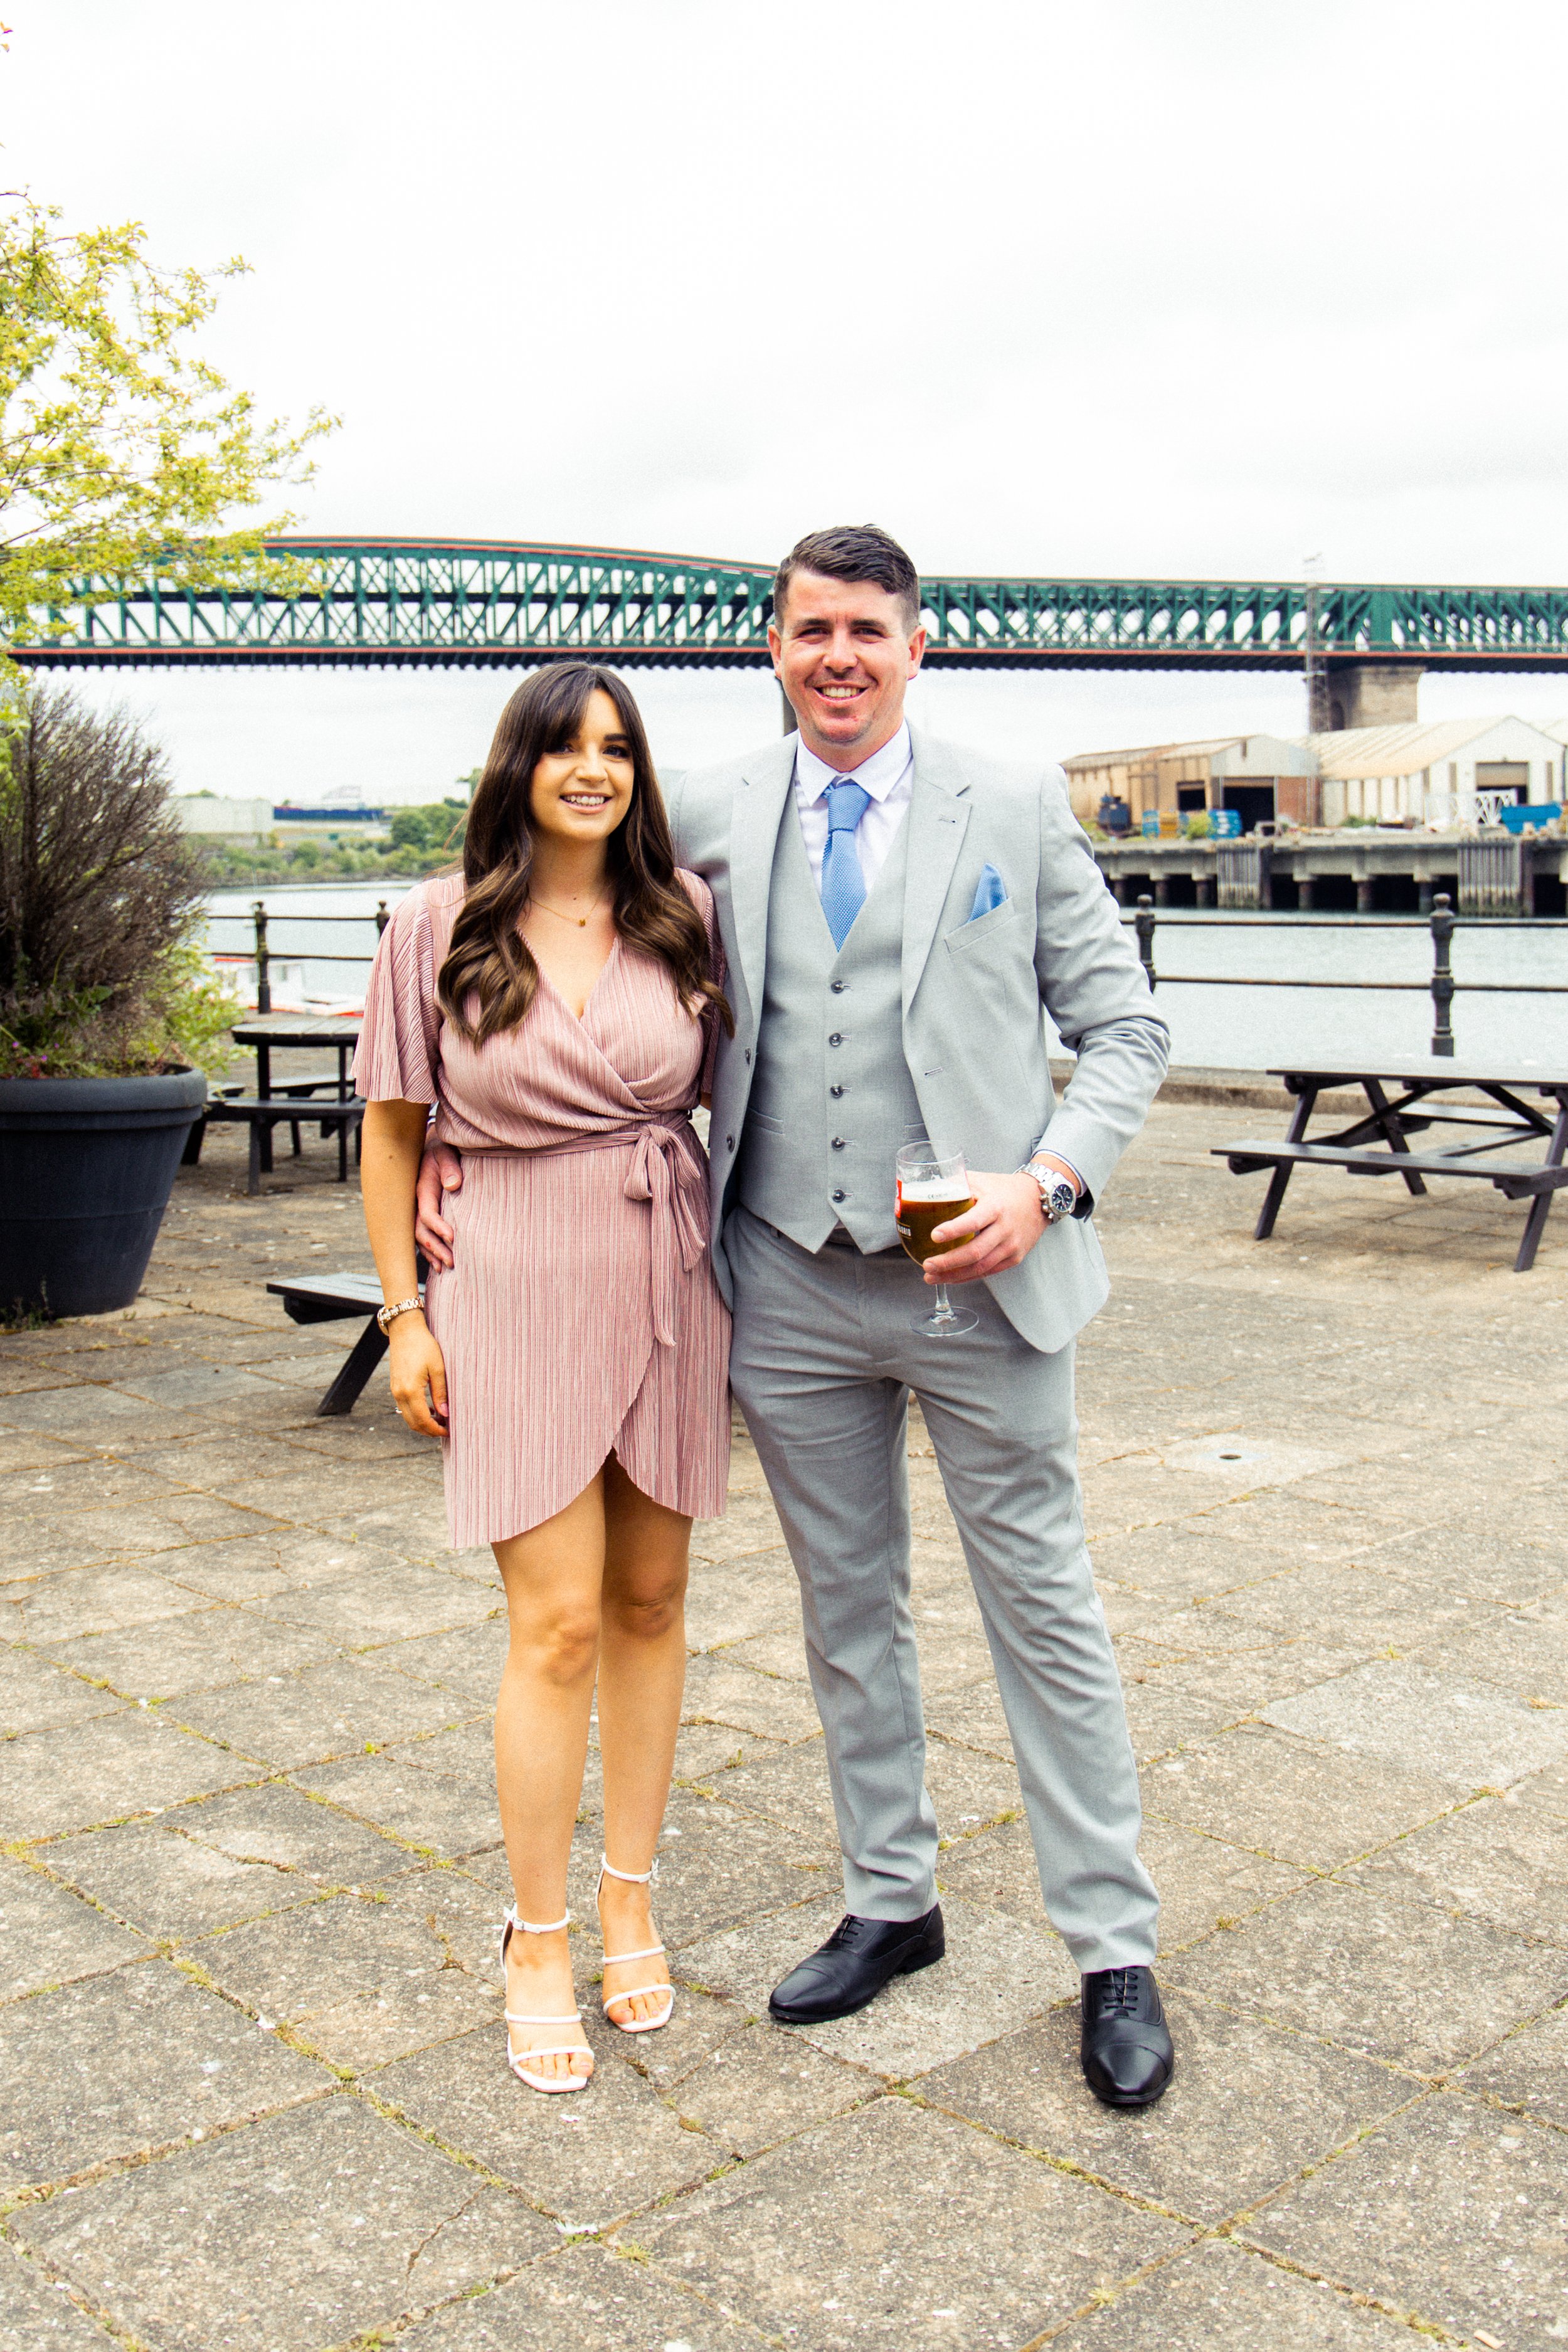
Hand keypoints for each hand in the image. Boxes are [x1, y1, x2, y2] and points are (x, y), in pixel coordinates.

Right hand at [388, 1311, 448, 1435]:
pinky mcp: (394, 1386)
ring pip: (407, 1417)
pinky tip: (430, 1409)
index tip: (449, 1431)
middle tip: (446, 1429)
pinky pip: (404, 1407)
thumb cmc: (423, 1345)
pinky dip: (416, 1413)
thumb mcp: (438, 1368)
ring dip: (422, 1423)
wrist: (404, 1330)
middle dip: (429, 1430)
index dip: (436, 1429)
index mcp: (410, 1390)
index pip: (423, 1420)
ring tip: (440, 1420)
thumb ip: (441, 1393)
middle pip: (413, 1423)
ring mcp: (394, 1390)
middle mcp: (399, 1393)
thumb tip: (445, 1413)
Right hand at [415, 1141, 463, 1267]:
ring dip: (431, 1254)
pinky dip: (429, 1252)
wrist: (433, 1147)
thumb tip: (453, 1185)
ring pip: (419, 1238)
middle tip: (452, 1261)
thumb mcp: (446, 1152)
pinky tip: (438, 1265)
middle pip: (420, 1231)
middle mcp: (416, 1203)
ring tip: (445, 1268)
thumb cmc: (443, 1149)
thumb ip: (450, 1166)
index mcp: (422, 1188)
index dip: (438, 1227)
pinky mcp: (422, 1215)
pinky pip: (422, 1237)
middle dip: (435, 1248)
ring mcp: (417, 1211)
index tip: (453, 1237)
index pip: (426, 1213)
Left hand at [923, 1170, 1059, 1283]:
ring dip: (954, 1275)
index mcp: (995, 1207)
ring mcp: (1011, 1246)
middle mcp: (1005, 1229)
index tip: (934, 1235)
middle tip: (927, 1265)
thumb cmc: (1004, 1190)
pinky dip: (967, 1277)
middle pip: (975, 1252)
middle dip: (948, 1262)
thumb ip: (955, 1185)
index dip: (954, 1230)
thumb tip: (925, 1191)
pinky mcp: (1014, 1258)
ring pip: (980, 1268)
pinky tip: (950, 1278)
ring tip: (932, 1276)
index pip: (974, 1221)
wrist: (1038, 1199)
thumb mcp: (980, 1181)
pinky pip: (988, 1272)